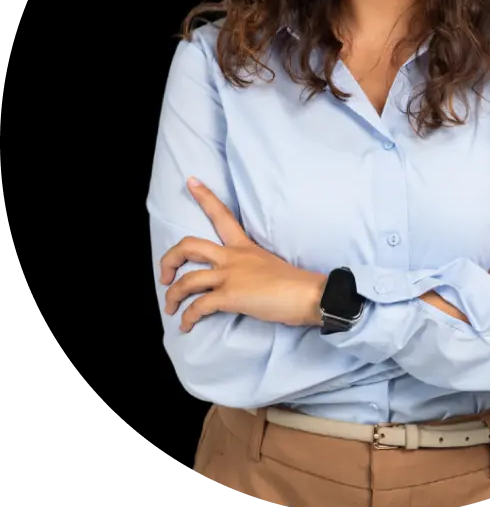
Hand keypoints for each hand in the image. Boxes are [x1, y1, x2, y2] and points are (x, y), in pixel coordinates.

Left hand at [160, 178, 325, 331]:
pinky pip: (199, 306)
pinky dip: (188, 318)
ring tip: (170, 307)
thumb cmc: (295, 282)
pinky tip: (186, 326)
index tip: (190, 181)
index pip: (221, 215)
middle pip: (189, 246)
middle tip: (164, 275)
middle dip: (169, 259)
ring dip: (172, 295)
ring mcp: (231, 276)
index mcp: (244, 247)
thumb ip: (250, 267)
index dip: (203, 196)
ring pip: (187, 280)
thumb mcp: (269, 264)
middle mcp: (233, 257)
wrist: (308, 294)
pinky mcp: (231, 296)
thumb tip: (243, 280)